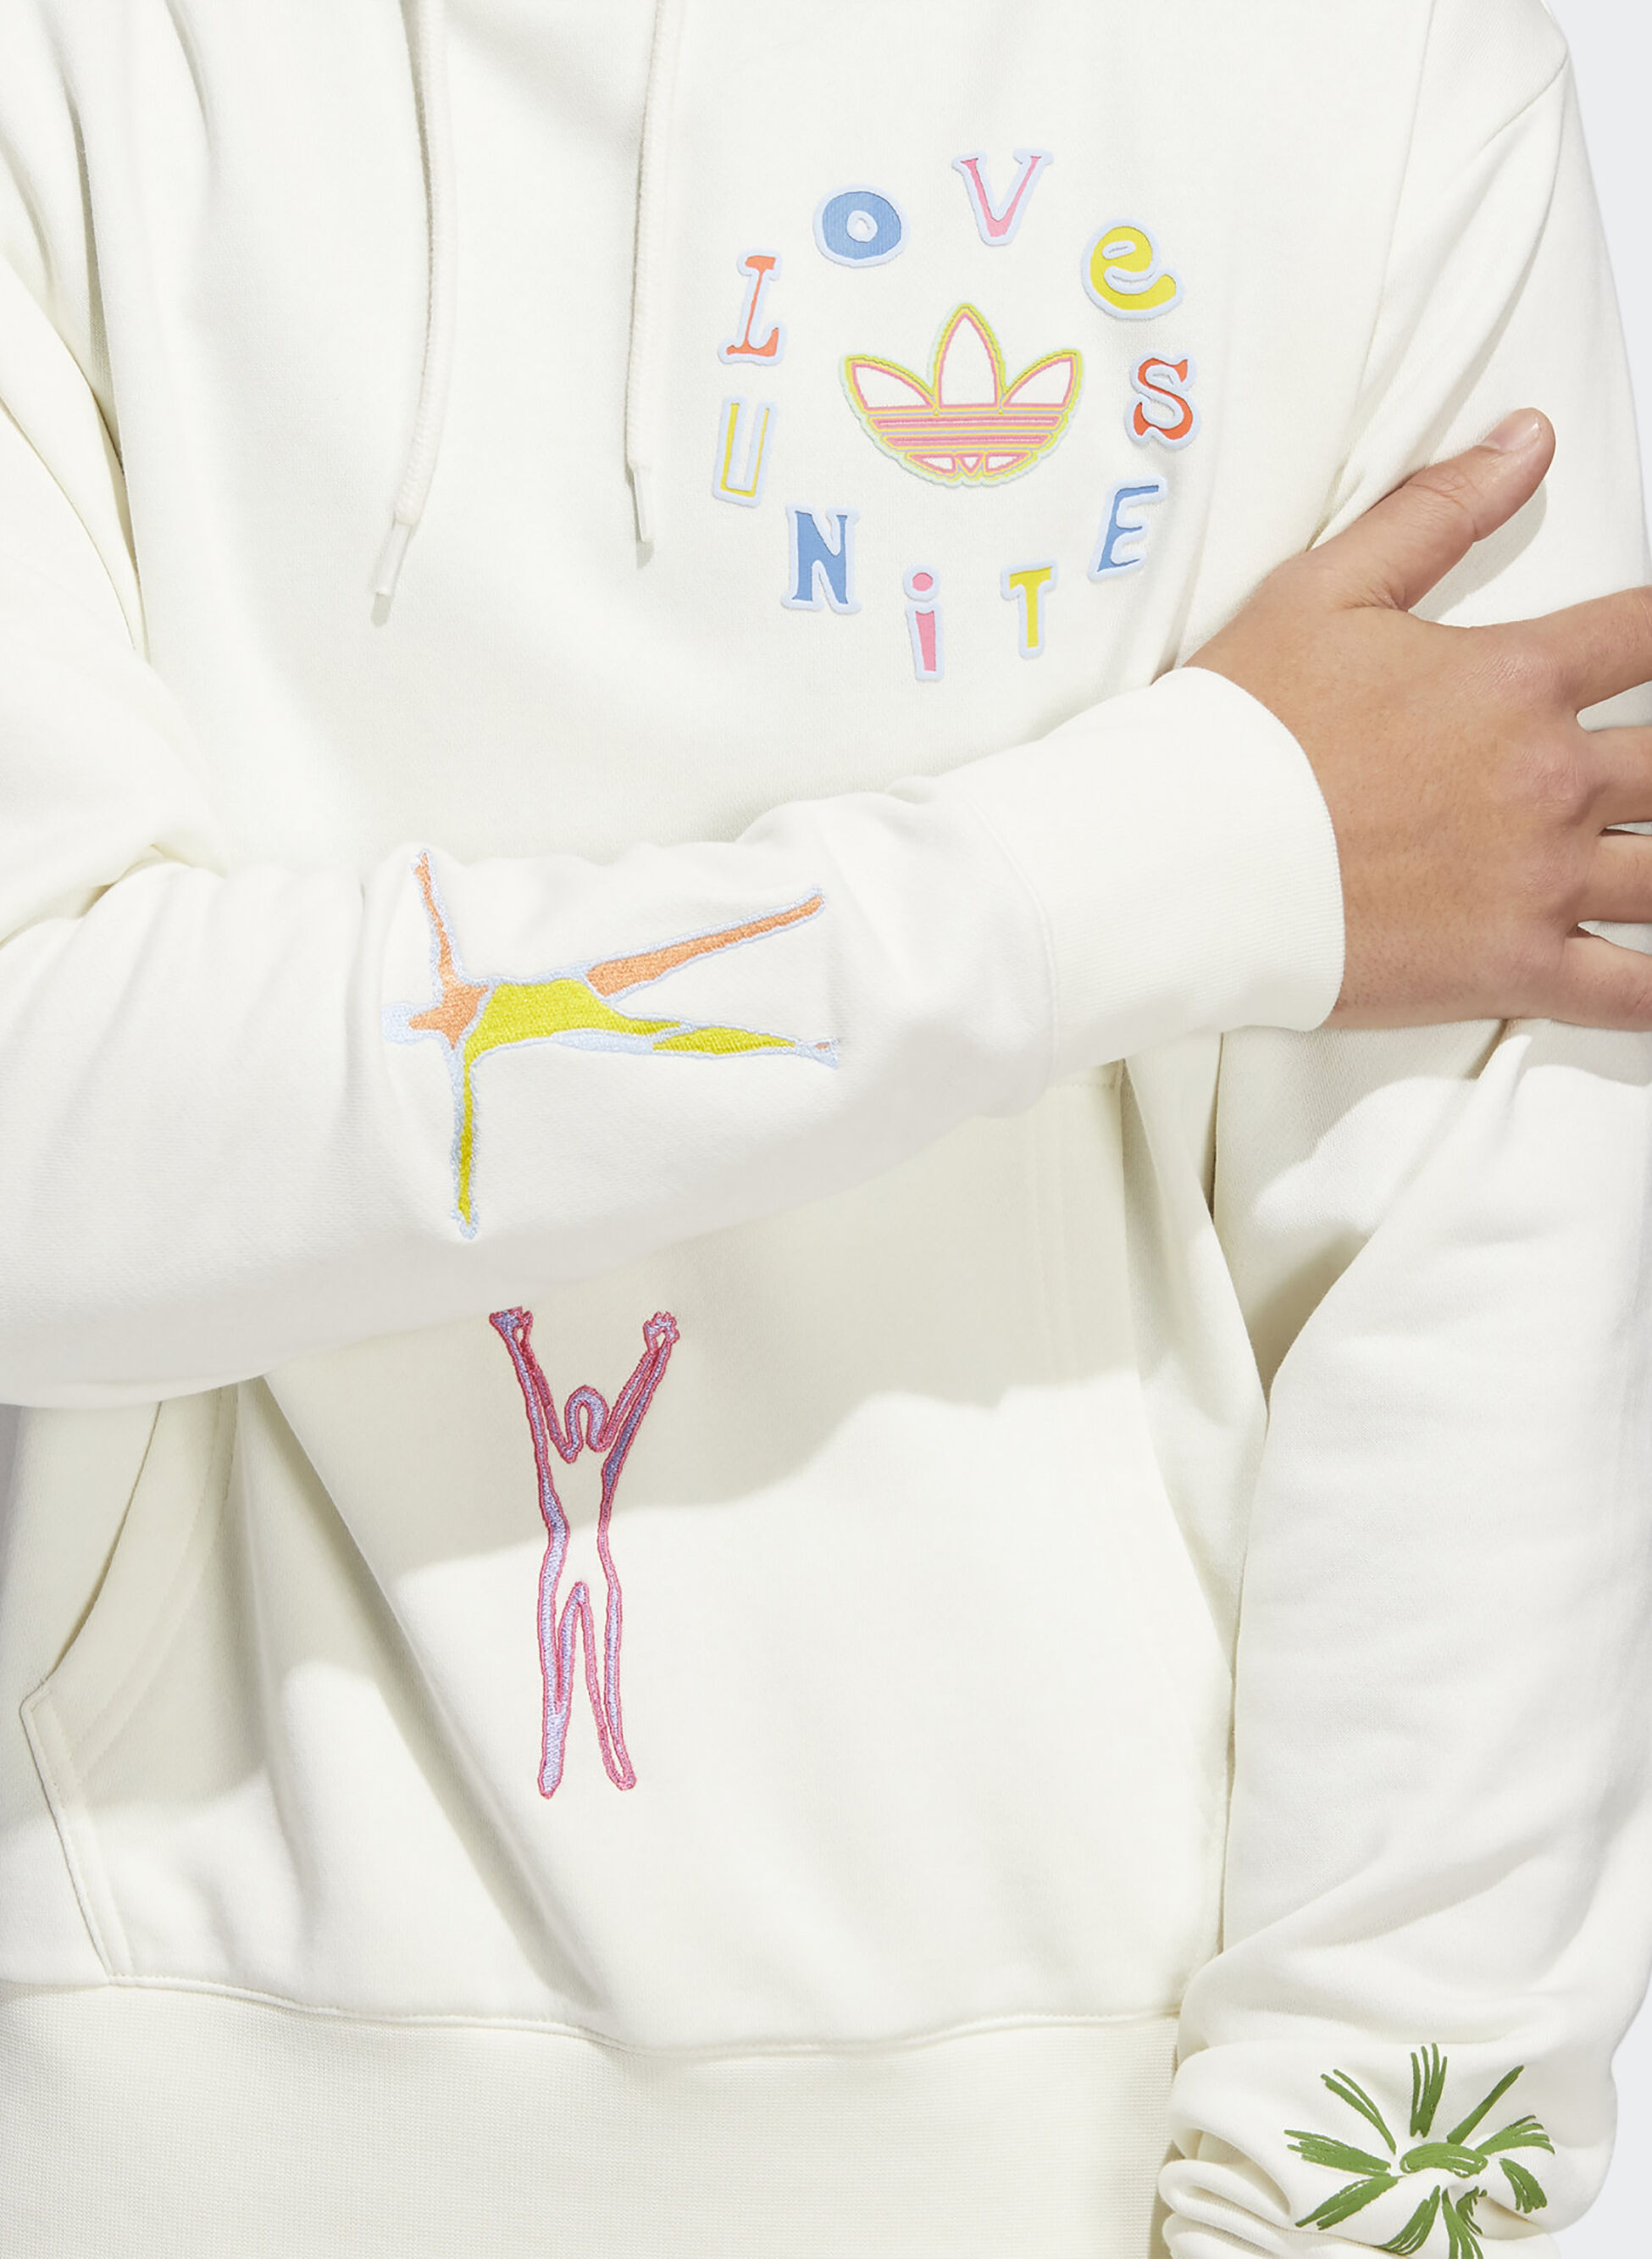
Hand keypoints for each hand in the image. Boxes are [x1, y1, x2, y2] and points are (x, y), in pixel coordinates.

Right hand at [1188, 410, 1651, 1027]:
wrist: (1179, 857)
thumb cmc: (1239, 730)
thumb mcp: (1325, 591)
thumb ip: (1438, 512)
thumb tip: (1530, 438)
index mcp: (1513, 680)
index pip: (1649, 632)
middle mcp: (1547, 778)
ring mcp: (1538, 880)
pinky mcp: (1511, 967)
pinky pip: (1629, 991)